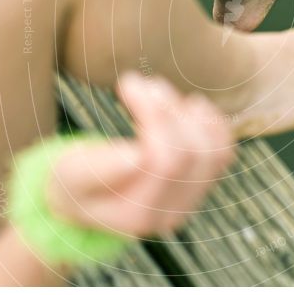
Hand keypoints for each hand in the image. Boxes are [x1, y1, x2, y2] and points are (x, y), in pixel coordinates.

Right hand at [47, 73, 235, 235]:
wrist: (88, 201)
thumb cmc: (73, 183)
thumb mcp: (70, 174)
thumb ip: (99, 168)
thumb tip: (136, 155)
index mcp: (136, 213)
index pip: (166, 162)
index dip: (157, 117)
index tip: (128, 82)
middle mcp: (171, 212)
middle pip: (190, 153)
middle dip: (167, 108)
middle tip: (138, 81)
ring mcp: (190, 199)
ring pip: (212, 151)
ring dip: (188, 112)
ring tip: (157, 91)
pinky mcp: (201, 183)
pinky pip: (223, 152)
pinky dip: (212, 123)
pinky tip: (190, 105)